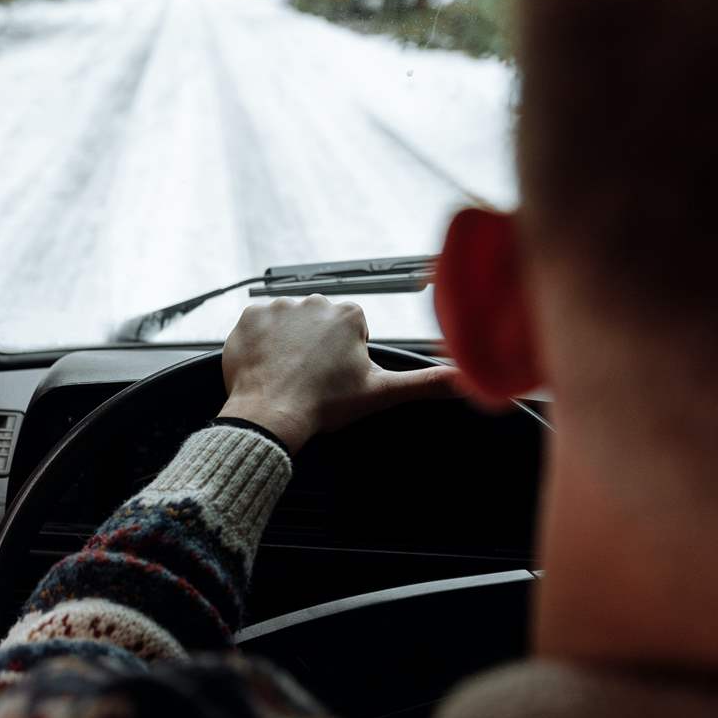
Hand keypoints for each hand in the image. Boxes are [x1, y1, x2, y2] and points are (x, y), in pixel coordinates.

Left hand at [217, 295, 459, 453]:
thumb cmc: (324, 406)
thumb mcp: (382, 393)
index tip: (335, 378)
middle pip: (318, 325)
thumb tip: (468, 381)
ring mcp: (279, 306)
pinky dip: (261, 344)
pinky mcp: (249, 316)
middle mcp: (315, 301)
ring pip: (288, 325)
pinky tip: (267, 366)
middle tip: (311, 379)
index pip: (350, 331)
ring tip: (288, 375)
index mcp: (349, 314)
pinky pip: (257, 326)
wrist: (271, 416)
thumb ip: (428, 383)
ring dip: (288, 345)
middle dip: (316, 348)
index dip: (344, 358)